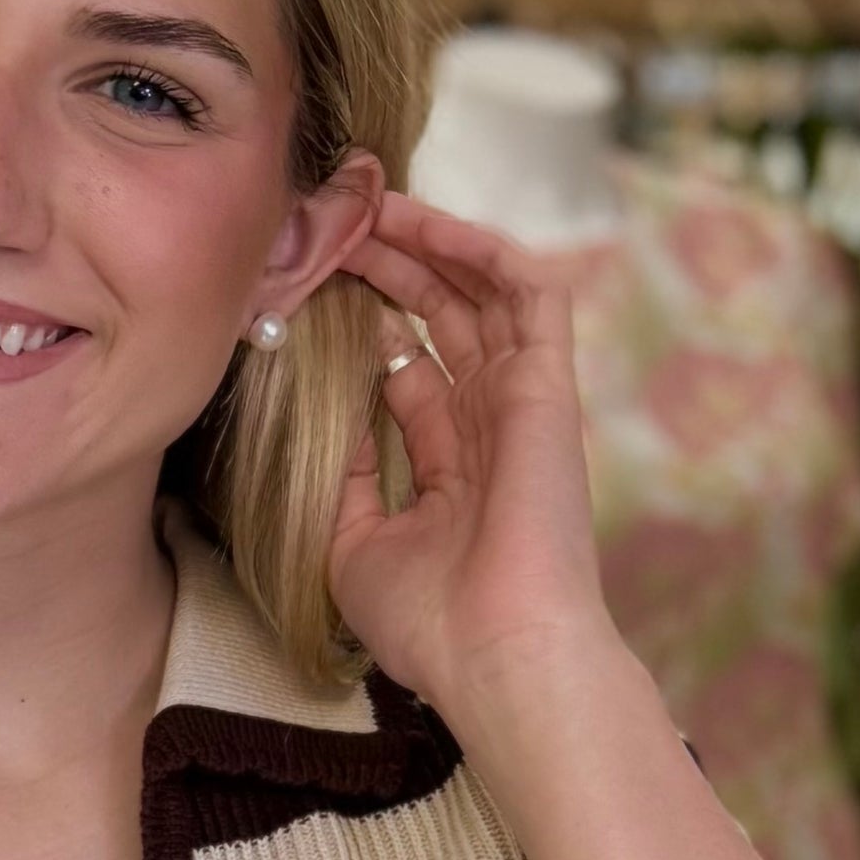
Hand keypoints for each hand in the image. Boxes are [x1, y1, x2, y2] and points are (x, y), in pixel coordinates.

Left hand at [326, 194, 618, 742]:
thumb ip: (345, 476)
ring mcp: (522, 402)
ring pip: (484, 293)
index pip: (410, 370)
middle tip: (335, 225)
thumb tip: (334, 414)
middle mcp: (490, 426)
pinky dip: (482, 250)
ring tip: (371, 206)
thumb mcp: (354, 545)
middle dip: (392, 268)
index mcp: (453, 466)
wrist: (497, 654)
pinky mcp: (550, 385)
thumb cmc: (431, 624)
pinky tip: (426, 225)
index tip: (310, 287)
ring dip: (431, 244)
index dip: (365, 322)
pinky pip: (530, 291)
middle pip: (444, 320)